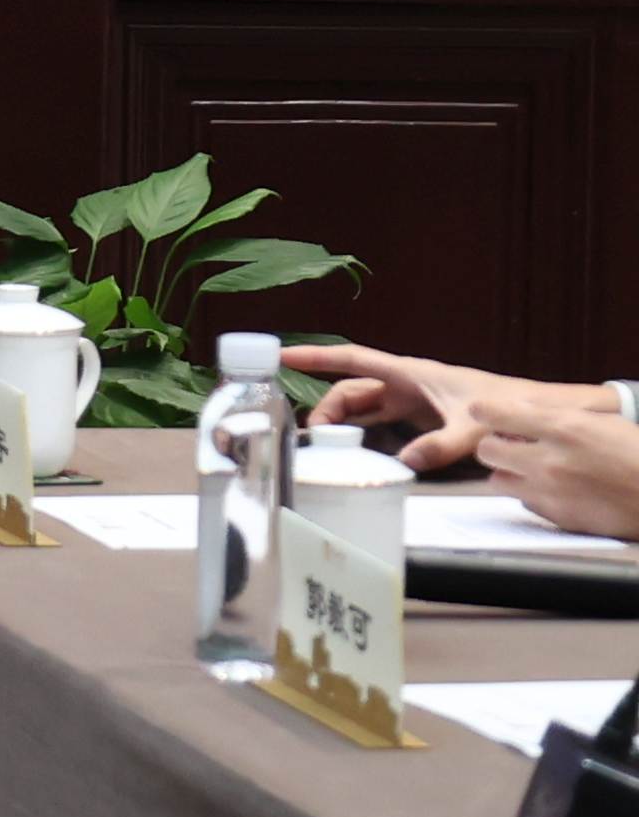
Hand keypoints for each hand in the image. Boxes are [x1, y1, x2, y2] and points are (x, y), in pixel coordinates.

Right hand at [284, 343, 602, 470]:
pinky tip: (354, 449)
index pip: (353, 359)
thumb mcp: (473, 428)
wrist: (533, 414)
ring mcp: (411, 401)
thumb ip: (441, 445)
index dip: (316, 357)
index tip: (282, 355)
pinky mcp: (420, 417)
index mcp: (411, 374)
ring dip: (343, 422)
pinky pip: (379, 422)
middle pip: (351, 390)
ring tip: (326, 444)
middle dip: (327, 407)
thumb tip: (406, 461)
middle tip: (312, 434)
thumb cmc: (506, 407)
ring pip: (363, 406)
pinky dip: (362, 432)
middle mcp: (405, 384)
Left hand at [476, 401, 638, 542]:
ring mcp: (551, 492)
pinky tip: (553, 488)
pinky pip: (524, 503)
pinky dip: (531, 495)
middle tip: (511, 444)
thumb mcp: (602, 420)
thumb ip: (557, 415)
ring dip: (509, 472)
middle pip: (487, 450)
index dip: (485, 411)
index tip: (484, 412)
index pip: (493, 413)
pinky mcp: (557, 516)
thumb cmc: (636, 454)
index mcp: (564, 428)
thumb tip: (518, 409)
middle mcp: (551, 460)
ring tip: (531, 468)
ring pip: (497, 480)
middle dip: (496, 445)